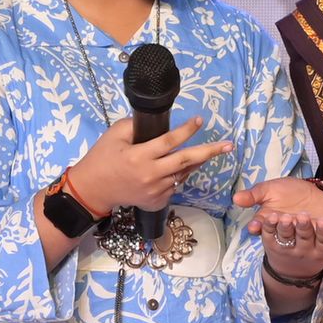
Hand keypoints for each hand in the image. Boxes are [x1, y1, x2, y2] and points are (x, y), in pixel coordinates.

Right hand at [70, 115, 232, 213]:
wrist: (93, 190)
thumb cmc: (103, 158)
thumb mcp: (114, 135)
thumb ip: (136, 126)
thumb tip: (158, 120)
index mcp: (139, 156)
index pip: (169, 142)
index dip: (186, 131)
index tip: (200, 121)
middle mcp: (150, 175)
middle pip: (186, 161)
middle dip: (210, 152)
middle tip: (229, 146)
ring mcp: (155, 191)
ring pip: (183, 174)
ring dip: (195, 162)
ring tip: (207, 152)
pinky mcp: (157, 202)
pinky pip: (175, 185)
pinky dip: (178, 175)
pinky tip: (174, 169)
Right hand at [233, 176, 322, 233]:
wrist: (314, 193)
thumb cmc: (288, 191)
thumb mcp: (270, 189)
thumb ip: (255, 194)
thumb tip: (236, 198)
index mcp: (269, 221)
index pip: (260, 226)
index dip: (257, 227)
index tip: (254, 226)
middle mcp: (284, 231)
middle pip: (279, 232)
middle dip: (279, 226)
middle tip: (280, 219)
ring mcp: (301, 234)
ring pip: (298, 234)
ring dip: (298, 227)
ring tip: (299, 218)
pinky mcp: (318, 235)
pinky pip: (318, 235)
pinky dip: (319, 229)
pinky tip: (320, 223)